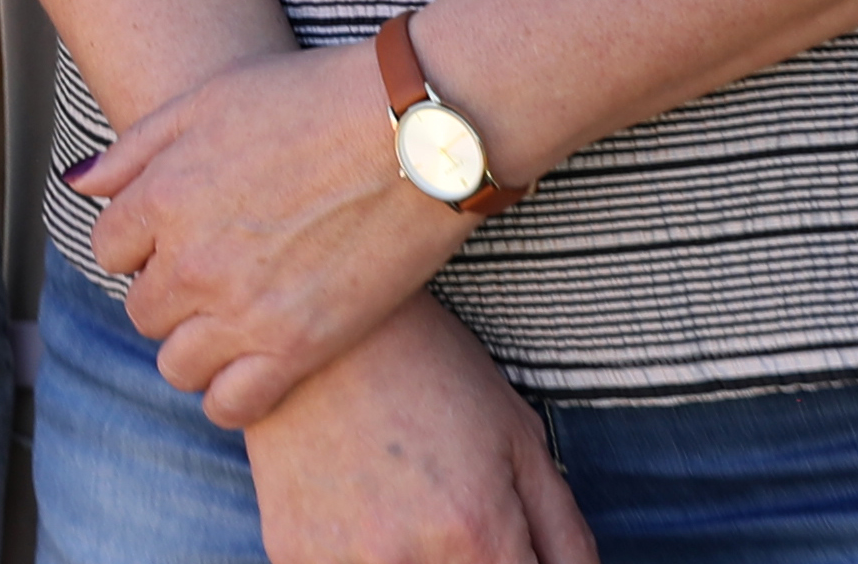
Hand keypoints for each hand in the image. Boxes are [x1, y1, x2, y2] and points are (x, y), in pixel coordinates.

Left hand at [83, 42, 464, 426]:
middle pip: (142, 309)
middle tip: (211, 275)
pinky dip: (230, 395)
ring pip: (176, 364)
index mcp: (163, 195)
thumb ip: (135, 148)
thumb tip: (77, 185)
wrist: (416, 132)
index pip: (109, 249)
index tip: (174, 237)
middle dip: (167, 294)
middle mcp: (192, 259)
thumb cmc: (315, 98)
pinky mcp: (298, 347)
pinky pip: (231, 405)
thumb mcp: (211, 97)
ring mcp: (243, 309)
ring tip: (230, 321)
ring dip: (194, 346)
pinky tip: (252, 366)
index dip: (140, 243)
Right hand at [240, 294, 594, 563]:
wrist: (312, 318)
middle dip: (465, 556)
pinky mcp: (292, 554)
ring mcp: (339, 562)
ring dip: (410, 555)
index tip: (503, 541)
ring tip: (396, 500)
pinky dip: (358, 554)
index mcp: (476, 533)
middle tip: (442, 504)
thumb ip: (564, 533)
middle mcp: (407, 560)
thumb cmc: (424, 366)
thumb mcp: (518, 436)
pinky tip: (356, 504)